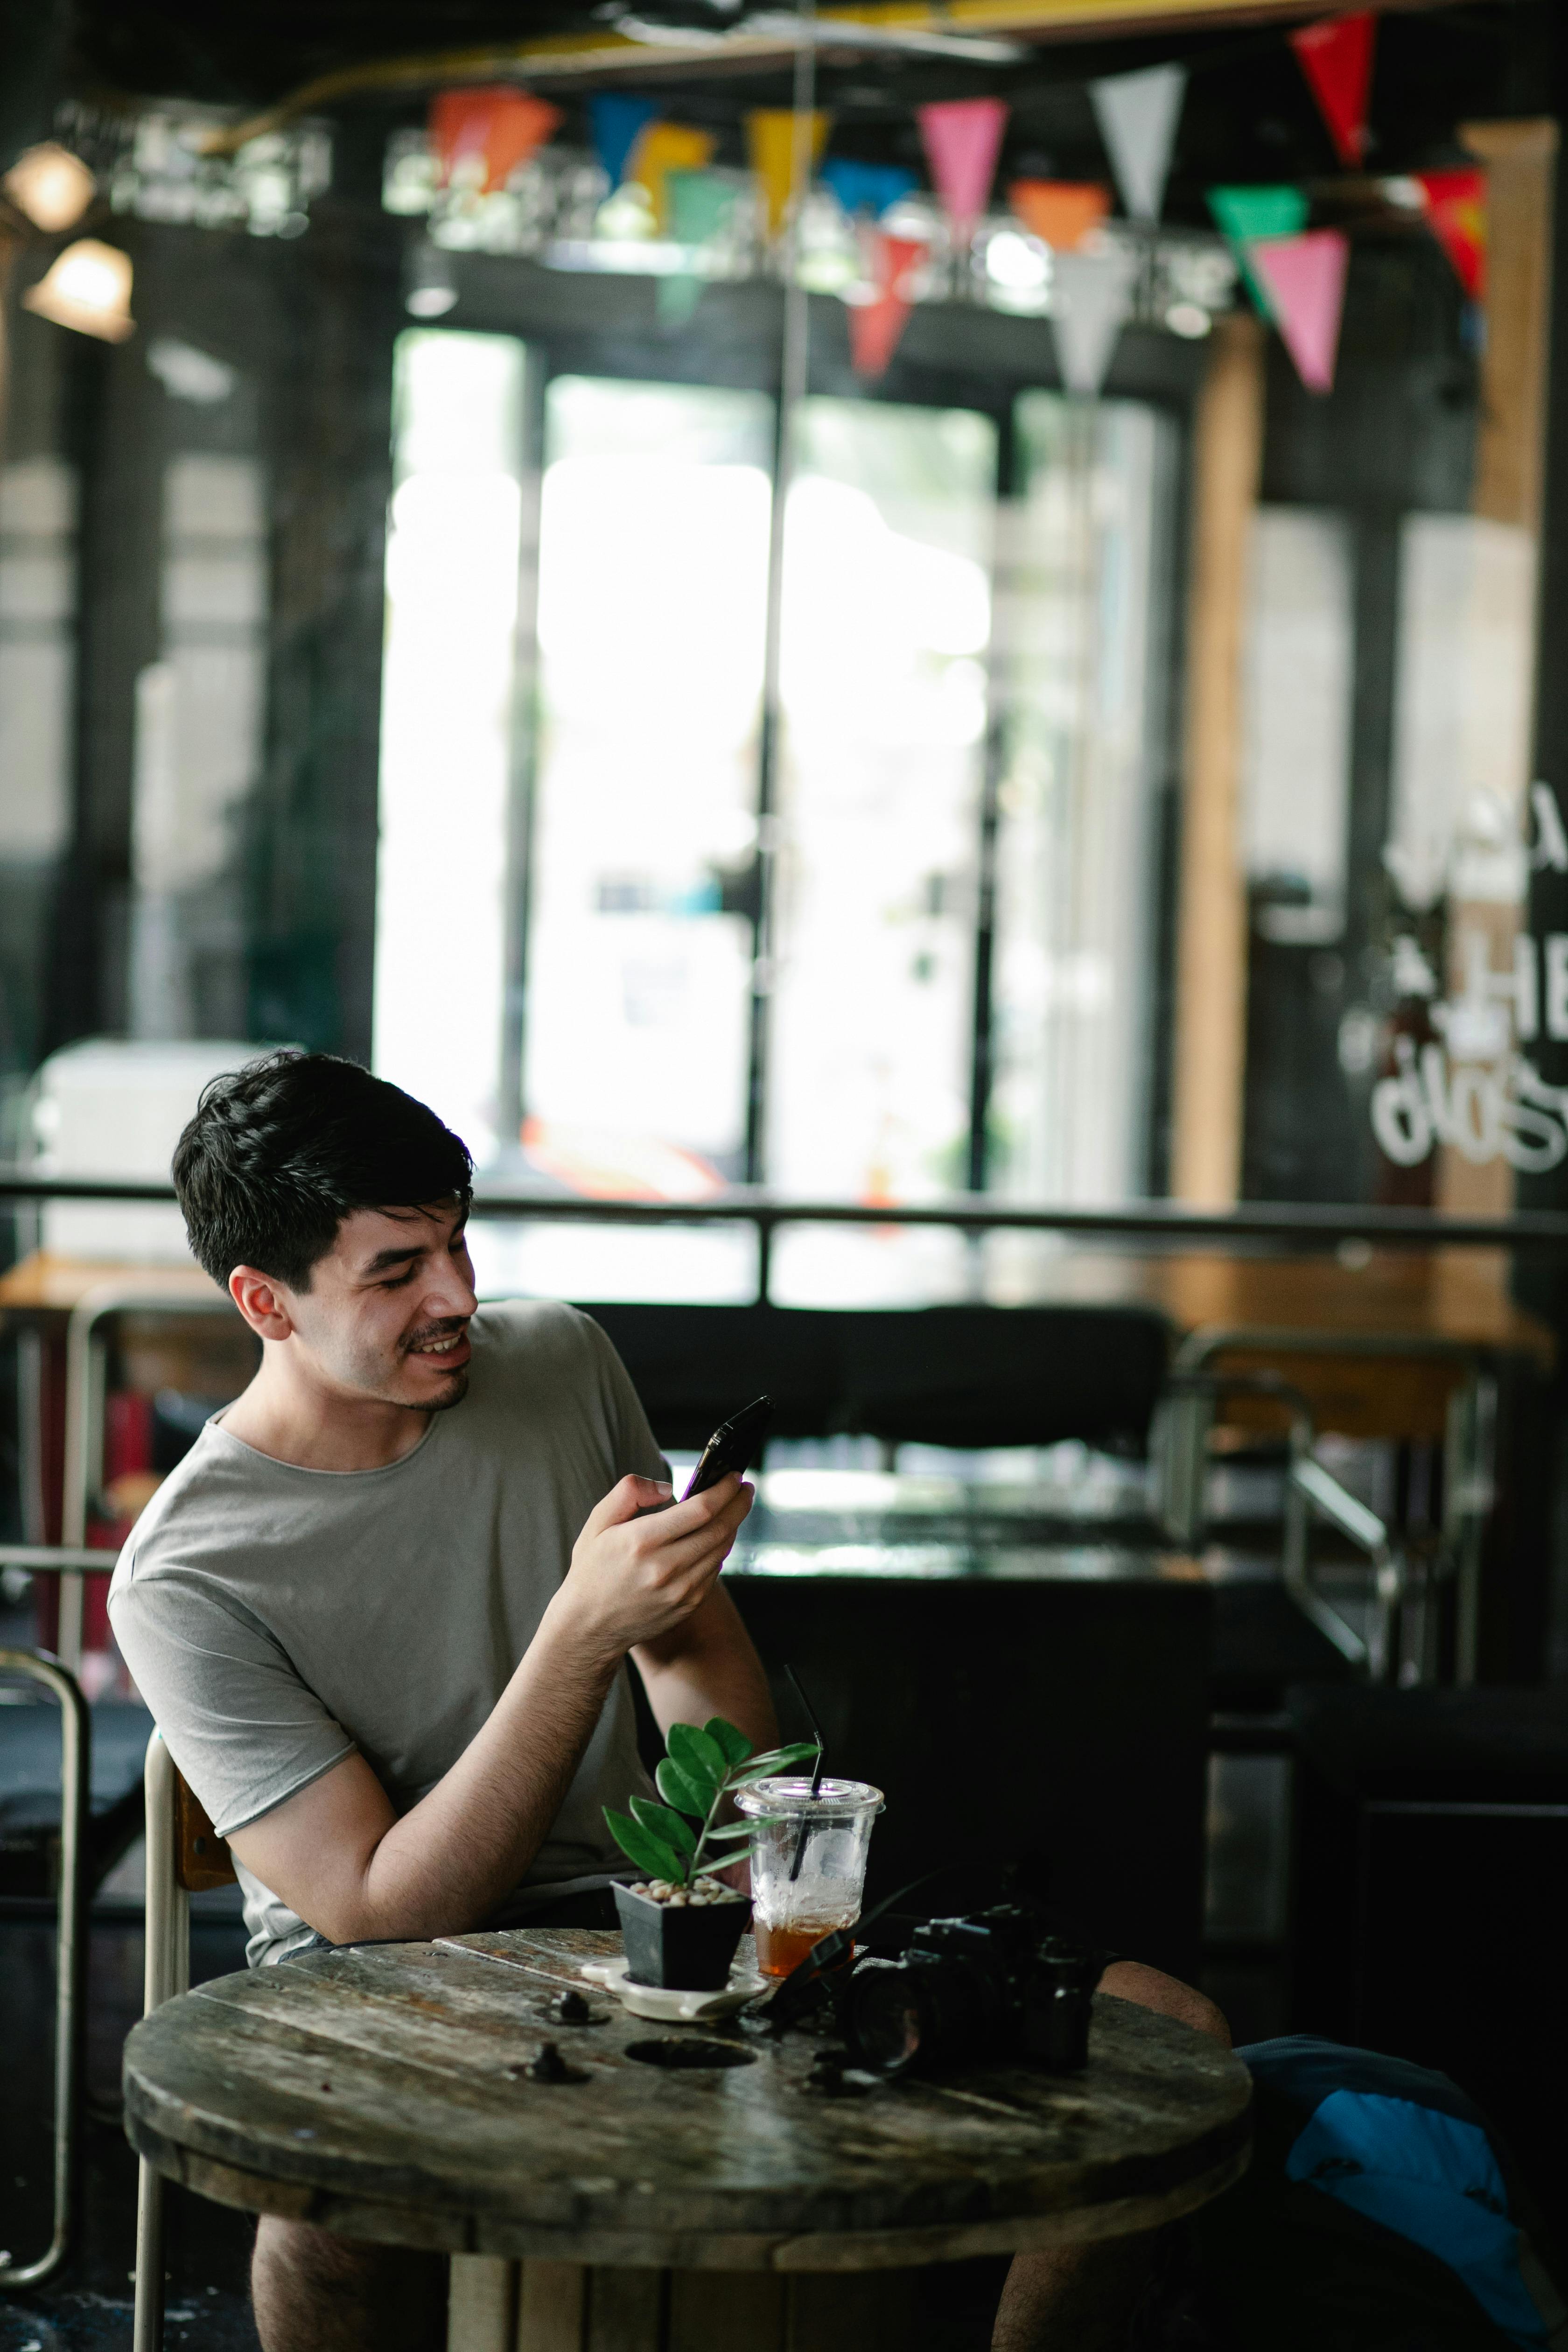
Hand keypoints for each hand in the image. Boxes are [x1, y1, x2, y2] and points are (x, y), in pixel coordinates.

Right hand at [551, 1472, 752, 1661]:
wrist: (589, 1626)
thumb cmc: (593, 1569)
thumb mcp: (598, 1522)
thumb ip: (629, 1492)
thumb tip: (668, 1487)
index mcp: (642, 1541)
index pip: (701, 1509)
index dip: (724, 1490)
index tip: (733, 1477)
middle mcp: (665, 1568)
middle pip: (720, 1528)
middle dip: (739, 1503)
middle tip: (745, 1488)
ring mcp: (680, 1590)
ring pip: (722, 1549)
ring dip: (734, 1525)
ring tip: (735, 1508)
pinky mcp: (688, 1605)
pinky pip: (714, 1570)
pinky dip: (720, 1549)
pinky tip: (717, 1537)